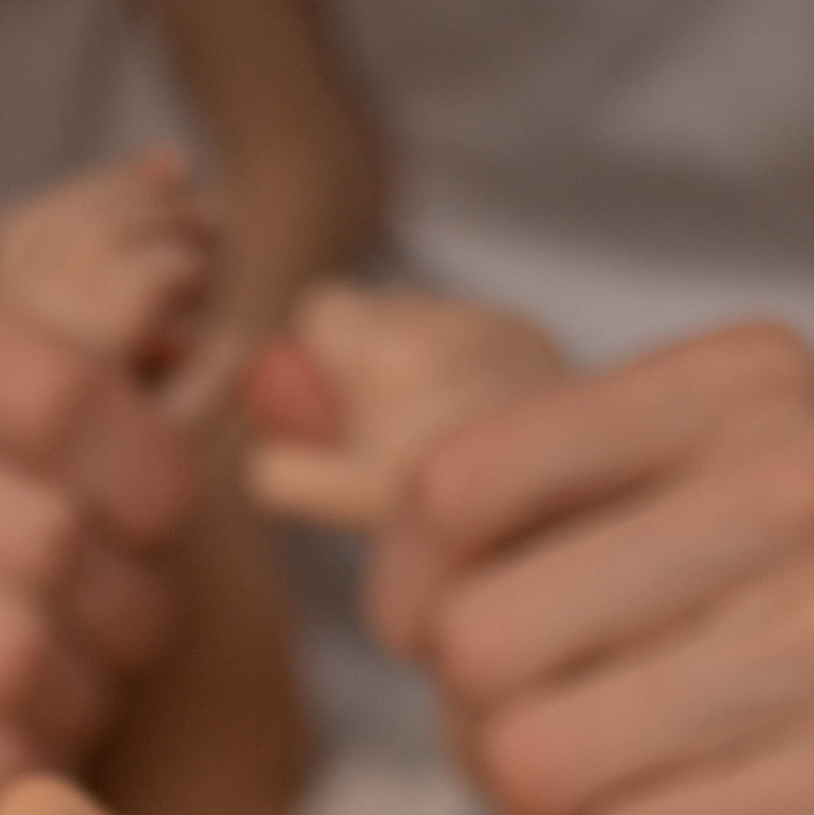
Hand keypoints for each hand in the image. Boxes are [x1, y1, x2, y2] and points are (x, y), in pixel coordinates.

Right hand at [0, 245, 197, 814]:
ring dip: (70, 698)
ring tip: (72, 692)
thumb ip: (110, 317)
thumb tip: (182, 193)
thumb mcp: (32, 402)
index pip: (55, 391)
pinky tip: (7, 763)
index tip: (166, 521)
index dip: (152, 475)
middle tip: (126, 628)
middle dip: (123, 606)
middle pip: (41, 537)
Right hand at [245, 285, 564, 536]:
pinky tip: (479, 417)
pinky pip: (479, 332)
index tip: (327, 396)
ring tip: (431, 421)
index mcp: (377, 348)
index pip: (319, 306)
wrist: (547, 508)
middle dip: (367, 350)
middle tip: (378, 418)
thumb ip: (280, 473)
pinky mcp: (531, 333)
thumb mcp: (339, 500)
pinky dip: (469, 363)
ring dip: (419, 354)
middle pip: (375, 306)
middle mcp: (434, 317)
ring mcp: (488, 320)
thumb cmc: (436, 508)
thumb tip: (266, 452)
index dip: (313, 350)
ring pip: (428, 317)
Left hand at [369, 322, 813, 814]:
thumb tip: (265, 384)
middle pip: (478, 648)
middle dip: (482, 738)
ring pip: (534, 769)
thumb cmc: (796, 649)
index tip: (464, 650)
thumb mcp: (677, 510)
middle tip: (561, 763)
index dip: (415, 604)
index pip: (452, 488)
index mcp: (749, 387)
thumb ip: (479, 468)